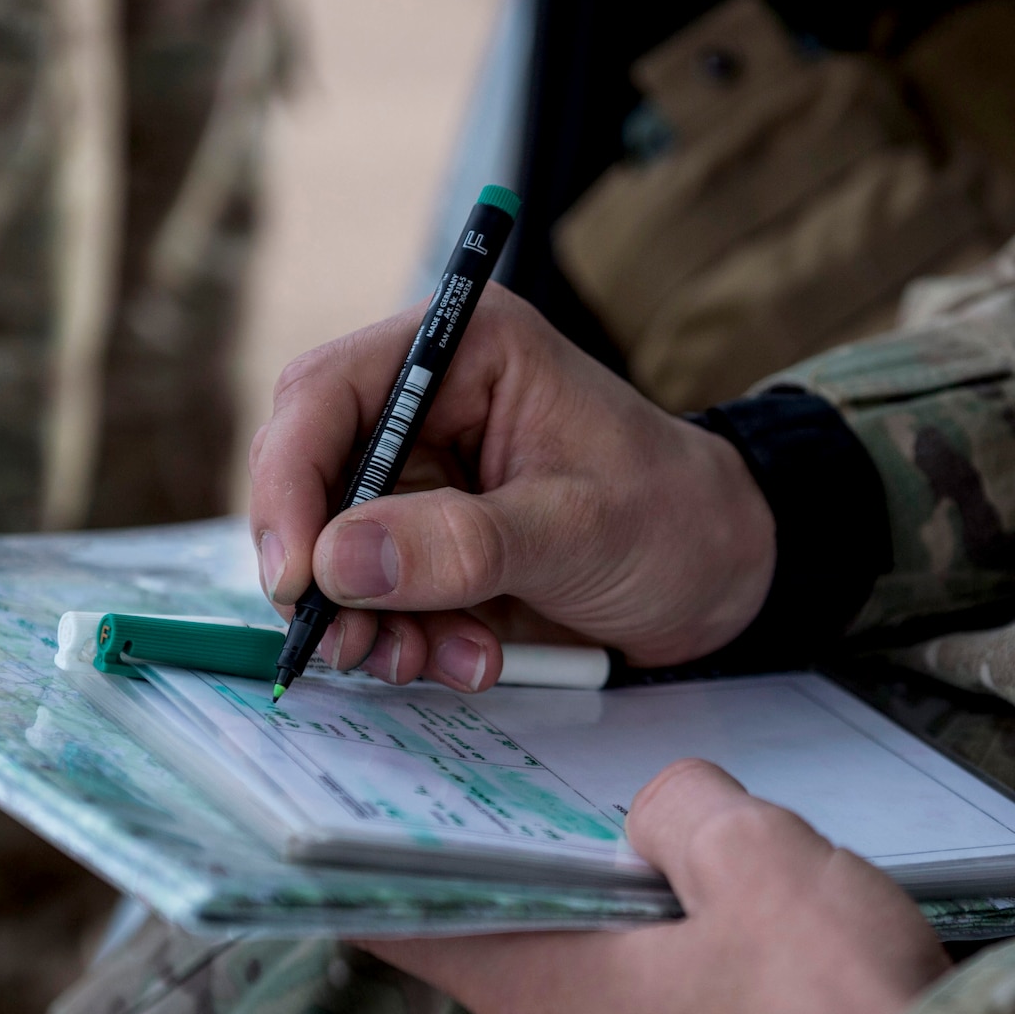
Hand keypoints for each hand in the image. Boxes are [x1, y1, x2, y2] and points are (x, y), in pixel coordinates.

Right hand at [248, 286, 774, 690]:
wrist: (725, 578)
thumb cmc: (674, 521)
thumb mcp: (577, 531)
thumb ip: (462, 544)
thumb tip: (339, 562)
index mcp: (465, 352)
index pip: (328, 394)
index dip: (289, 482)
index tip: (296, 575)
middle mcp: (429, 403)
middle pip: (311, 473)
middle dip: (323, 569)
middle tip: (344, 645)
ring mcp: (426, 477)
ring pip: (336, 547)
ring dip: (367, 620)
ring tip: (431, 661)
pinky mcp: (431, 541)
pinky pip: (376, 594)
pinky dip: (404, 638)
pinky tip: (467, 659)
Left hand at [365, 760, 951, 1013]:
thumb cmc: (840, 1013)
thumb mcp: (757, 853)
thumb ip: (680, 808)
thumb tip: (660, 819)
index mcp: (558, 1006)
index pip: (424, 933)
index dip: (388, 876)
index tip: (357, 835)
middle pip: (539, 968)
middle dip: (585, 904)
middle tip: (648, 849)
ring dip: (661, 969)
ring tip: (753, 927)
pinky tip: (790, 1003)